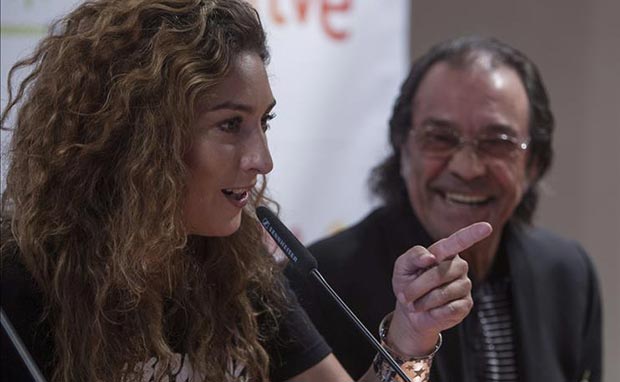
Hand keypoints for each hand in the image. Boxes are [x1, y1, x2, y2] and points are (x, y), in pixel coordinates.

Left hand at [387, 222, 492, 356]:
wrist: (409, 310)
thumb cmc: (408, 283)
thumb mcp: (403, 266)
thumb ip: (414, 256)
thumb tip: (430, 257)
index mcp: (444, 252)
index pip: (458, 241)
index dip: (472, 234)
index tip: (487, 227)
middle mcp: (458, 266)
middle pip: (439, 273)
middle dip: (417, 286)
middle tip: (405, 295)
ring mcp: (464, 285)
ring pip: (442, 293)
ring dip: (423, 301)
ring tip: (417, 303)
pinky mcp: (466, 304)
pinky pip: (448, 309)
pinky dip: (433, 312)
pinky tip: (431, 310)